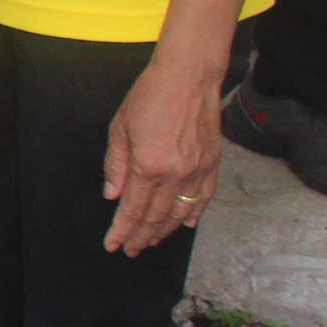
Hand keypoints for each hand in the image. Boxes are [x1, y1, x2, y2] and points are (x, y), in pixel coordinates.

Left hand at [102, 45, 227, 255]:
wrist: (188, 77)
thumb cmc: (149, 97)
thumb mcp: (119, 128)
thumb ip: (115, 165)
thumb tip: (112, 195)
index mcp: (148, 166)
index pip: (132, 209)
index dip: (122, 230)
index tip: (113, 245)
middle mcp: (175, 174)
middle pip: (156, 216)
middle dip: (141, 236)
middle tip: (131, 249)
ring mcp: (198, 171)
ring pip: (180, 212)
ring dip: (164, 231)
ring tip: (151, 241)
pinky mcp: (213, 164)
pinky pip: (204, 198)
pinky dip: (194, 214)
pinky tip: (185, 224)